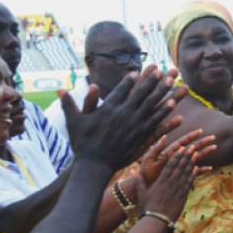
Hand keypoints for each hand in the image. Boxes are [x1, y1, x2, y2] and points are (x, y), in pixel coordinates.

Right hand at [60, 64, 188, 169]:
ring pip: (151, 104)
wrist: (94, 164)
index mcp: (108, 108)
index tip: (137, 70)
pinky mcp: (141, 135)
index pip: (121, 90)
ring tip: (171, 80)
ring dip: (162, 91)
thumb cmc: (82, 144)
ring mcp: (134, 124)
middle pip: (140, 93)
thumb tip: (58, 89)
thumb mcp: (73, 122)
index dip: (130, 79)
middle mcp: (123, 113)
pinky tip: (173, 104)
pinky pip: (155, 121)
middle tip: (162, 69)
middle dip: (152, 80)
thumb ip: (69, 104)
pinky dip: (164, 112)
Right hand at [134, 147, 201, 220]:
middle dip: (186, 155)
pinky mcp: (183, 195)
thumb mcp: (142, 193)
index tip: (181, 148)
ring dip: (191, 162)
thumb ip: (139, 181)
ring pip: (186, 172)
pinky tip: (197, 168)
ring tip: (197, 153)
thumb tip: (132, 170)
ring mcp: (178, 188)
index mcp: (161, 180)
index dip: (176, 155)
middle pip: (180, 166)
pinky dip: (193, 174)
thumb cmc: (148, 206)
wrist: (158, 219)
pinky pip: (189, 182)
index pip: (170, 164)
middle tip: (192, 146)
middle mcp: (171, 182)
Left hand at [139, 130, 215, 186]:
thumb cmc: (145, 173)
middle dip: (202, 142)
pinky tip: (209, 168)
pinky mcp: (181, 176)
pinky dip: (201, 169)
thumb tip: (163, 137)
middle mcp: (175, 158)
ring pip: (194, 158)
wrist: (145, 186)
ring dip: (204, 153)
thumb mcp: (148, 160)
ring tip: (214, 148)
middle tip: (212, 137)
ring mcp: (179, 167)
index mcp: (168, 153)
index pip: (181, 142)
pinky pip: (193, 172)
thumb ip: (156, 149)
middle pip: (191, 148)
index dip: (190, 137)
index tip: (199, 131)